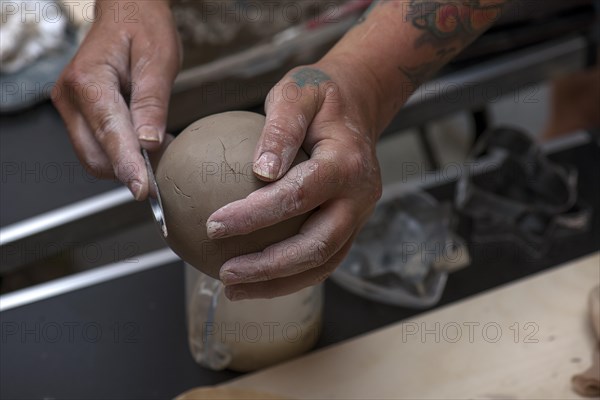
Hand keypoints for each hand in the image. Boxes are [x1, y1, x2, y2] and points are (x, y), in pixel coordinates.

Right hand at [53, 0, 180, 199]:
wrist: (126, 12)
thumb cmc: (143, 27)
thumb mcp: (159, 60)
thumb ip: (152, 103)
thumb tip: (149, 143)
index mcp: (90, 80)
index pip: (110, 134)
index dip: (128, 165)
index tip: (143, 190)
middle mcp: (71, 97)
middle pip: (96, 155)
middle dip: (129, 168)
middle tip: (164, 163)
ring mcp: (70, 107)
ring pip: (94, 157)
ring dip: (124, 163)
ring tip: (156, 146)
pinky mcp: (77, 114)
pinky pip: (95, 147)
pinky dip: (119, 154)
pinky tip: (142, 141)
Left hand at [206, 55, 382, 299]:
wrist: (358, 107)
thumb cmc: (320, 97)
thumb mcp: (297, 93)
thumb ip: (281, 127)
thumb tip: (260, 171)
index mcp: (347, 164)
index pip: (298, 196)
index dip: (256, 216)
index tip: (213, 225)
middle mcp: (359, 197)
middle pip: (316, 245)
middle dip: (269, 266)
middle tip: (225, 273)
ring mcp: (359, 216)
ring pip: (322, 262)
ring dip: (278, 282)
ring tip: (234, 288)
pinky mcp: (350, 227)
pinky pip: (322, 259)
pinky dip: (289, 275)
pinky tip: (256, 278)